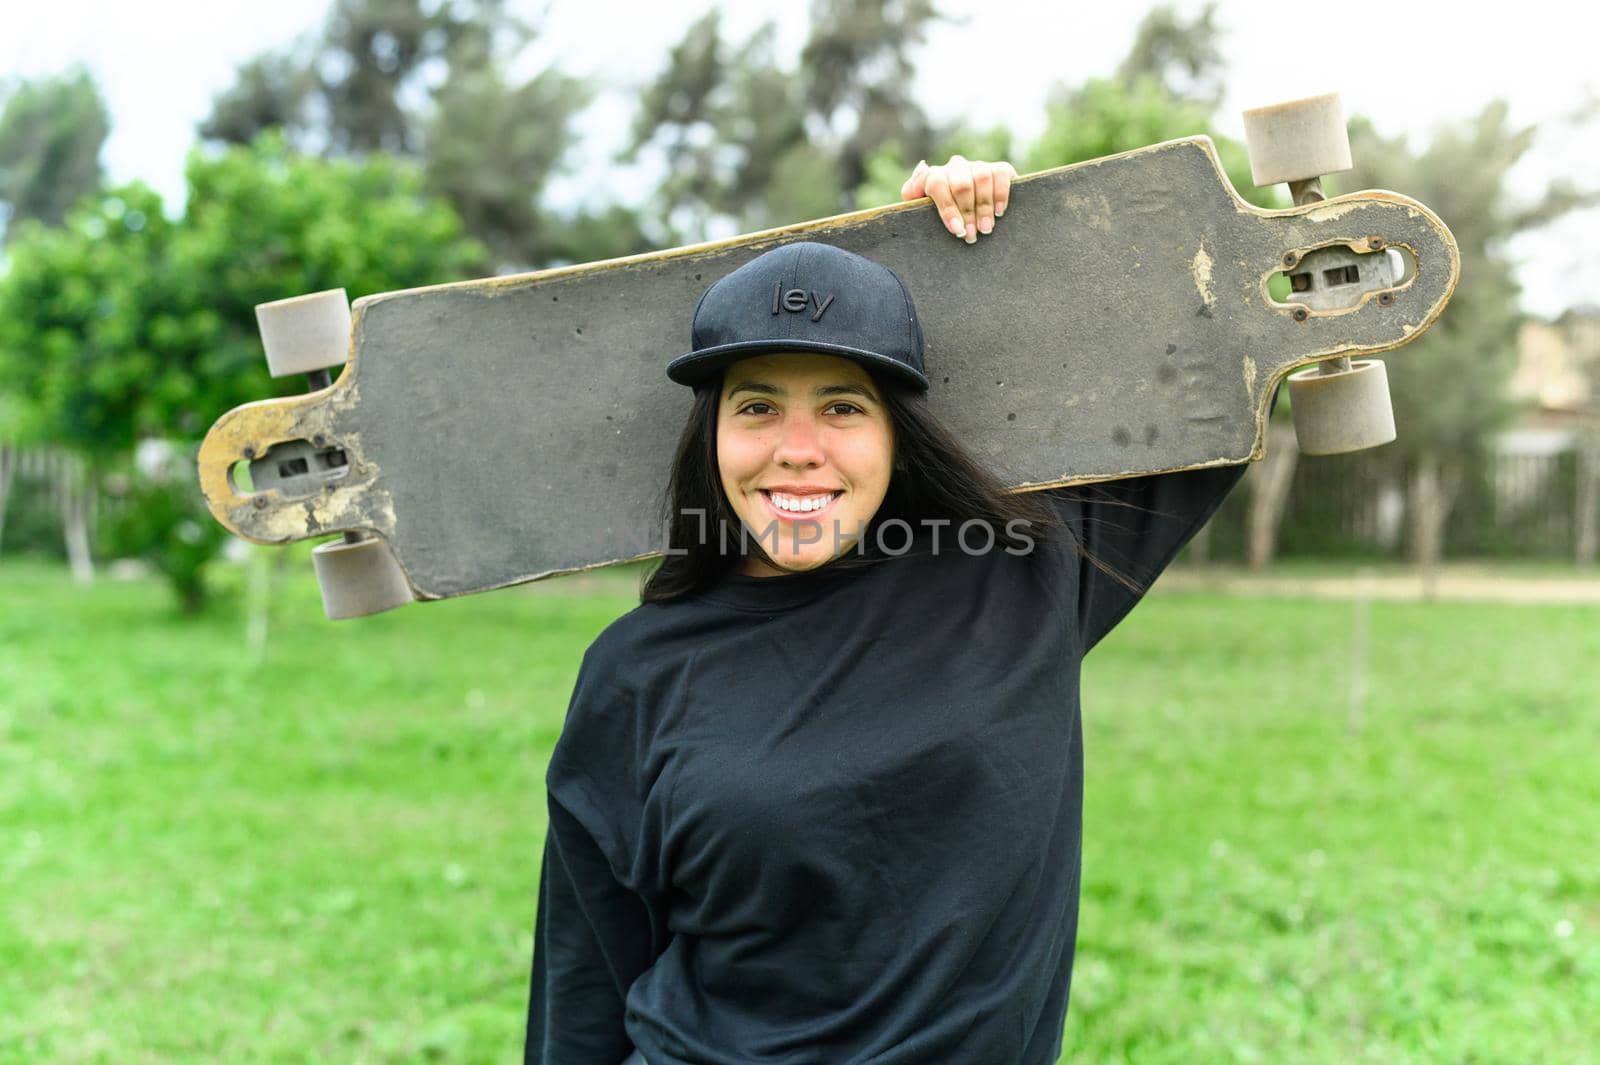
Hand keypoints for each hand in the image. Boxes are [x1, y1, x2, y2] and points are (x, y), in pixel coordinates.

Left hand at [901, 156, 1017, 243]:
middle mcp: (955, 167)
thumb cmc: (938, 219)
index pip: (937, 183)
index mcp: (935, 176)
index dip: (948, 208)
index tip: (957, 230)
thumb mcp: (919, 210)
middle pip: (961, 183)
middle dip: (967, 212)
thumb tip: (922, 167)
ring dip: (984, 206)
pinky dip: (1001, 194)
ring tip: (985, 229)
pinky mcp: (998, 169)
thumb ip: (913, 191)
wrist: (966, 219)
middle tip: (972, 235)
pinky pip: (1001, 174)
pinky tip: (999, 212)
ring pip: (982, 177)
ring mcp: (977, 166)